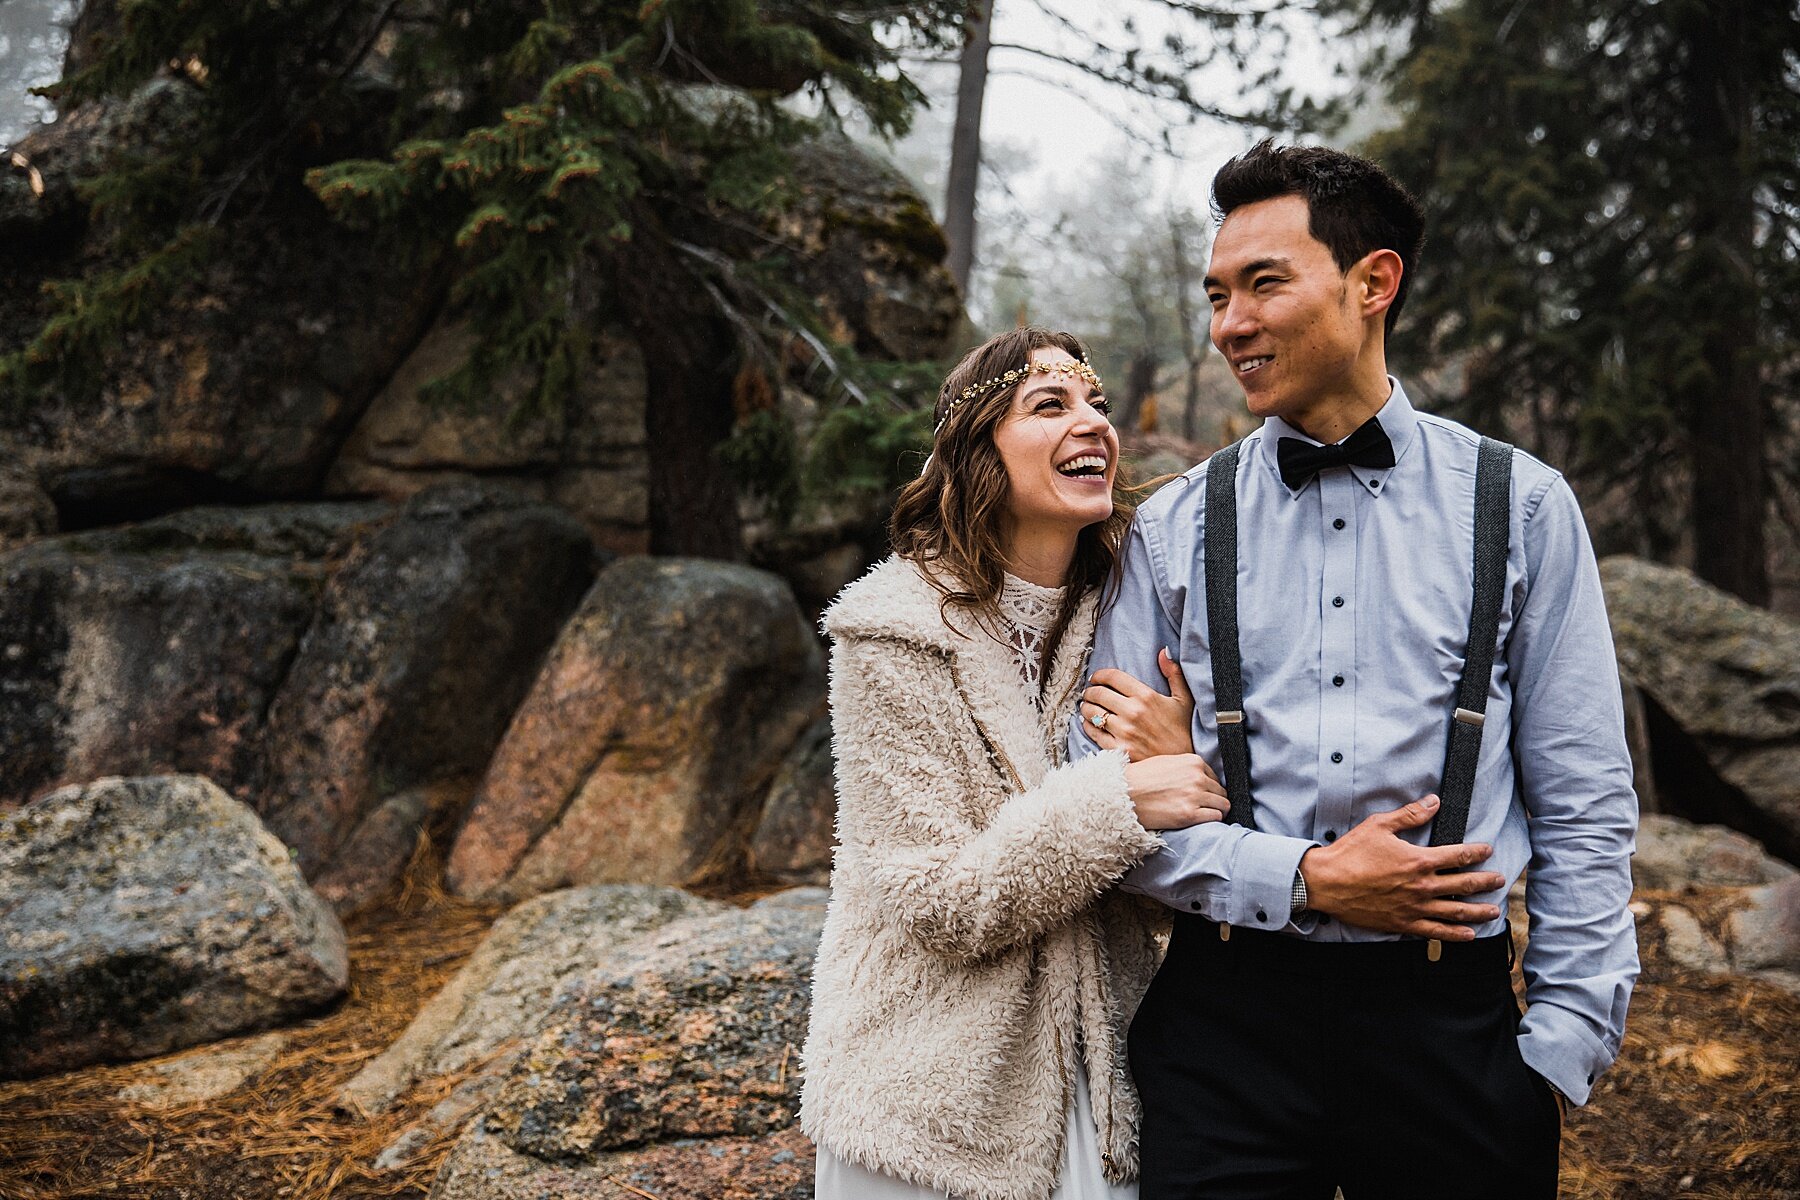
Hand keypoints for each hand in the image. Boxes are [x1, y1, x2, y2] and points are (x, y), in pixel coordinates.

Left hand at [1081, 648, 1194, 759]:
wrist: (1182, 761)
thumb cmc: (1182, 729)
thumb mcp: (1183, 699)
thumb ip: (1173, 673)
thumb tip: (1164, 650)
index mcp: (1146, 696)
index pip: (1113, 677)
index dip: (1100, 675)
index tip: (1096, 678)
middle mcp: (1132, 712)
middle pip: (1098, 693)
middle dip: (1090, 691)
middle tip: (1090, 693)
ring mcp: (1124, 732)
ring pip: (1092, 713)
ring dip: (1086, 707)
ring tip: (1088, 707)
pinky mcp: (1118, 749)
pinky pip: (1093, 733)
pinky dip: (1088, 726)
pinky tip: (1090, 723)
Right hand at [1124, 754, 1228, 830]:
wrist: (1122, 793)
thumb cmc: (1140, 778)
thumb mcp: (1166, 762)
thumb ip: (1187, 768)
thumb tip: (1202, 779)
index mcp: (1193, 762)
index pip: (1214, 777)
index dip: (1208, 788)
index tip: (1200, 795)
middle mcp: (1197, 777)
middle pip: (1221, 792)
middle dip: (1214, 800)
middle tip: (1202, 807)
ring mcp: (1194, 796)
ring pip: (1223, 805)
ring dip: (1216, 811)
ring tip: (1202, 814)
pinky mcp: (1189, 814)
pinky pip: (1215, 817)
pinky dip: (1211, 820)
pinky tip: (1200, 820)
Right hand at [1296, 795, 1505, 938]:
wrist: (1326, 883)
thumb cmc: (1350, 853)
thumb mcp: (1379, 826)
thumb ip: (1410, 814)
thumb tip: (1433, 802)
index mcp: (1418, 860)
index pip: (1458, 855)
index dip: (1477, 852)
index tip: (1488, 850)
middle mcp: (1422, 886)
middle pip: (1464, 884)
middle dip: (1485, 881)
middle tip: (1499, 881)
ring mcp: (1414, 908)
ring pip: (1455, 911)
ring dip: (1478, 910)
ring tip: (1494, 910)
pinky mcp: (1403, 924)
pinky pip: (1435, 932)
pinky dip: (1455, 934)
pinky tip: (1469, 934)